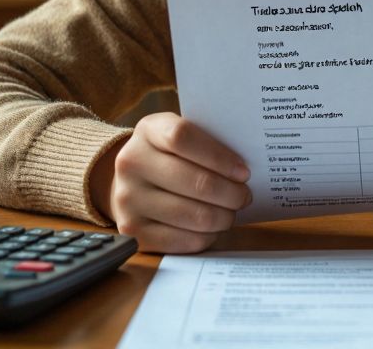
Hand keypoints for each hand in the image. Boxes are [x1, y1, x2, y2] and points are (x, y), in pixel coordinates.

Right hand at [90, 113, 250, 252]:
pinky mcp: (133, 231)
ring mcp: (128, 200)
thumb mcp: (179, 134)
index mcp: (148, 131)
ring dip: (223, 217)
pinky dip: (207, 236)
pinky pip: (184, 240)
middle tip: (245, 196)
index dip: (219, 157)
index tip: (243, 171)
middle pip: (196, 182)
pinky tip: (212, 228)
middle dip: (232, 194)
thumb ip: (206, 142)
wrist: (127, 180)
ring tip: (231, 212)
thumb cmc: (167, 155)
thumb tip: (242, 169)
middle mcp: (131, 164)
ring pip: (195, 216)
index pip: (184, 138)